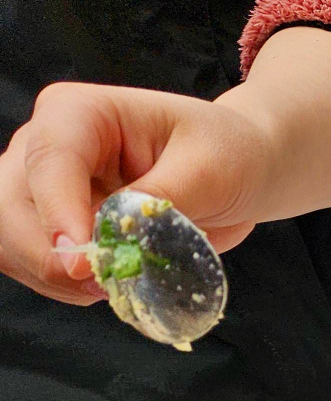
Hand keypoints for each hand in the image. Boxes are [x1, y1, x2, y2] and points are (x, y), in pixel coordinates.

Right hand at [0, 82, 276, 302]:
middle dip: (52, 257)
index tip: (85, 261)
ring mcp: (41, 187)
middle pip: (11, 207)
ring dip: (58, 278)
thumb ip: (160, 199)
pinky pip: (32, 266)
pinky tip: (112, 282)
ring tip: (119, 281)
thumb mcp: (209, 169)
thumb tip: (118, 236)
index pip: (49, 163)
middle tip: (110, 284)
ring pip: (10, 242)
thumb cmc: (226, 153)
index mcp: (77, 113)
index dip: (58, 215)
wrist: (238, 170)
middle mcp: (45, 145)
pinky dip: (66, 286)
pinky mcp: (51, 224)